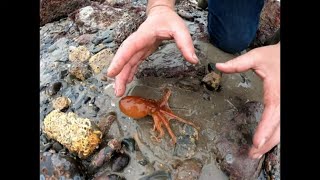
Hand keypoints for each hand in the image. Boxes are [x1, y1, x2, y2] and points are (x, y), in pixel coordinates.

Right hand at [107, 6, 198, 96]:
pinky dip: (128, 72)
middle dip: (119, 74)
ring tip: (120, 92)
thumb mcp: (180, 29)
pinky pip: (132, 63)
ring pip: (126, 62)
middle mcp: (137, 42)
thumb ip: (186, 44)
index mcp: (143, 35)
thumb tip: (193, 61)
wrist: (161, 13)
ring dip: (122, 76)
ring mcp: (137, 47)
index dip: (119, 60)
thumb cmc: (169, 20)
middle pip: (124, 58)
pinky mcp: (140, 51)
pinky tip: (127, 81)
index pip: (129, 48)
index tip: (111, 73)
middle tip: (117, 91)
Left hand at [216, 43, 279, 157]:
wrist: (289, 55)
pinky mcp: (284, 106)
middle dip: (266, 143)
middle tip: (252, 153)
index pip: (271, 114)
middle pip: (278, 128)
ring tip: (256, 152)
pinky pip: (281, 124)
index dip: (264, 129)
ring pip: (282, 129)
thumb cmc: (274, 56)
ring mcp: (285, 105)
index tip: (256, 142)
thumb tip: (218, 66)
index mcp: (276, 92)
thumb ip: (238, 63)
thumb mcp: (256, 57)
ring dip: (271, 142)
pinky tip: (265, 142)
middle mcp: (283, 101)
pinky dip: (274, 135)